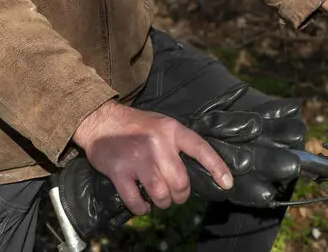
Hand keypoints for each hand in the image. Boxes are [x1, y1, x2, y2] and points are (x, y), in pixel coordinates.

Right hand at [72, 101, 232, 214]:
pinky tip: (142, 204)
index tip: (227, 184)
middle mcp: (157, 143)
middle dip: (180, 195)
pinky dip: (141, 207)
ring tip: (159, 200)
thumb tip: (198, 172)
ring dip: (162, 203)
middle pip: (180, 182)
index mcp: (171, 130)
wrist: (100, 120)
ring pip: (161, 194)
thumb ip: (178, 144)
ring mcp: (137, 159)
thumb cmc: (135, 126)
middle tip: (175, 195)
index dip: (217, 168)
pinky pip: (135, 200)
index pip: (201, 149)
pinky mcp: (119, 171)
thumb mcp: (161, 125)